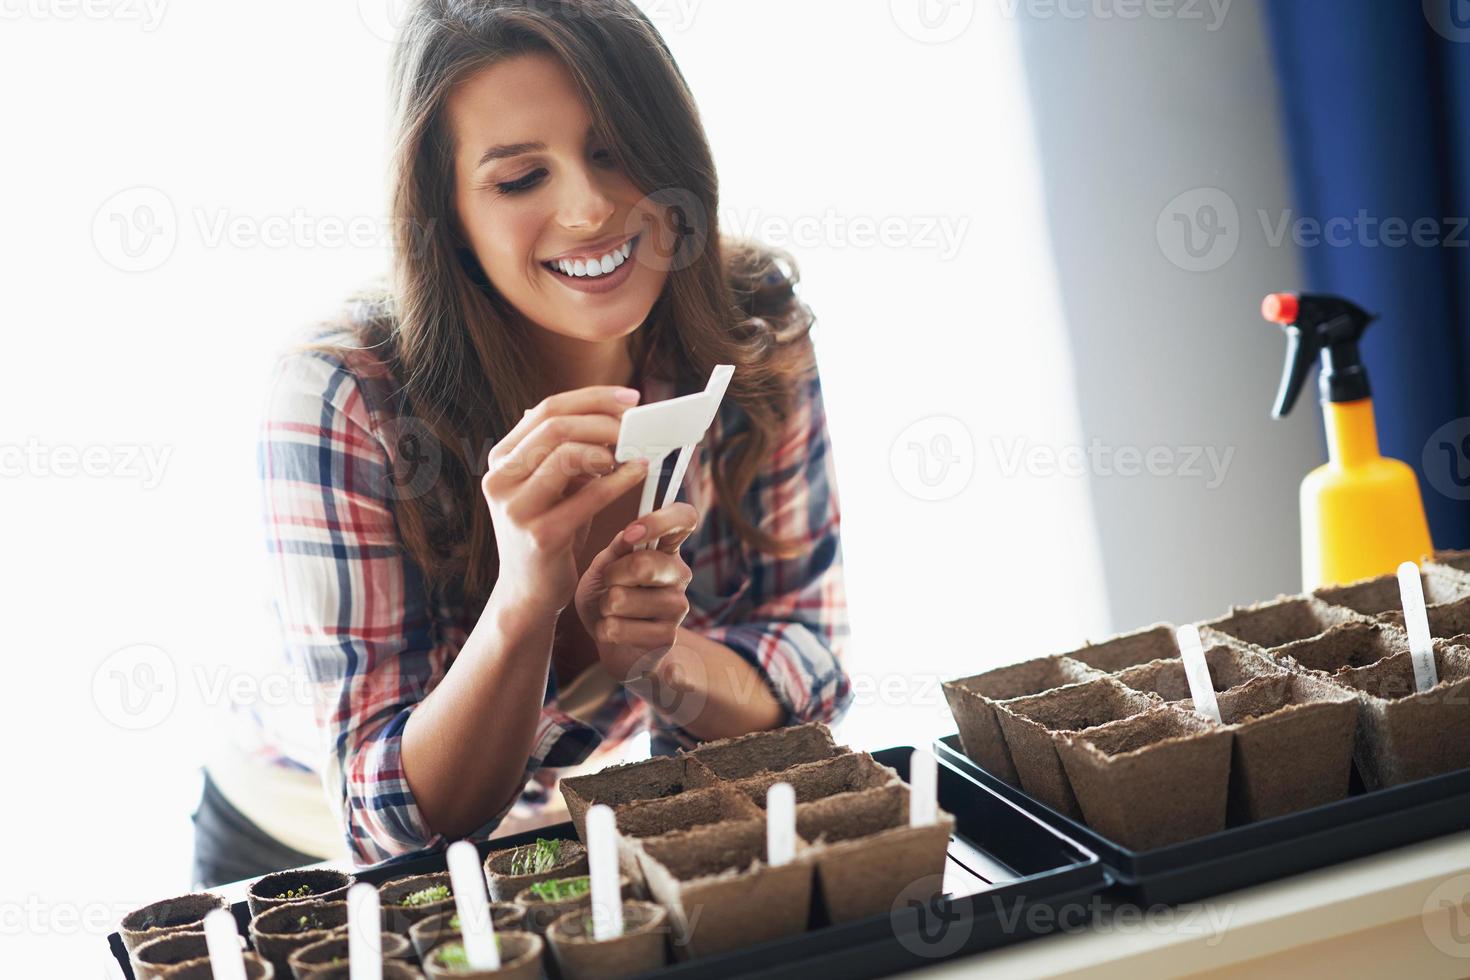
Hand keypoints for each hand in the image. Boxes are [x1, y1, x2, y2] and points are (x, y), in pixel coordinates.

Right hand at [481, 386, 649, 617]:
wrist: (530, 592)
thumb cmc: (550, 531)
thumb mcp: (553, 486)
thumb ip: (568, 451)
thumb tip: (609, 411)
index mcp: (501, 460)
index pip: (546, 409)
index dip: (593, 399)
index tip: (630, 398)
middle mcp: (500, 479)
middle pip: (555, 426)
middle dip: (603, 420)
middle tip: (637, 425)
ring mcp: (516, 508)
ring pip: (565, 454)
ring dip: (608, 447)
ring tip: (634, 451)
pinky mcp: (540, 535)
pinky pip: (588, 496)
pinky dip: (620, 480)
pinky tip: (639, 473)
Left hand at [575, 502, 697, 682]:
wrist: (611, 643)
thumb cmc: (607, 596)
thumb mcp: (603, 567)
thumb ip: (616, 550)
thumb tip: (629, 534)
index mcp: (666, 548)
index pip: (684, 519)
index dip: (661, 520)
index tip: (633, 532)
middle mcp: (679, 574)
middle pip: (644, 564)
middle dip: (612, 574)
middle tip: (609, 583)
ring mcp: (678, 607)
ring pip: (622, 599)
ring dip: (605, 606)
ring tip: (612, 611)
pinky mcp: (667, 638)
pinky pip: (619, 628)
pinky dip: (605, 630)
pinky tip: (616, 633)